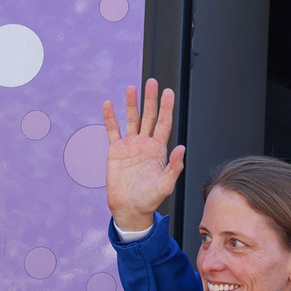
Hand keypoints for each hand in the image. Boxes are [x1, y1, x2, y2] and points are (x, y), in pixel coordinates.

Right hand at [102, 78, 185, 230]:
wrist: (130, 208)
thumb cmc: (149, 199)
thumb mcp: (165, 185)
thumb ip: (173, 167)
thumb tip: (182, 148)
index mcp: (159, 150)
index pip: (165, 124)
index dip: (167, 108)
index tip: (168, 92)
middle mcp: (145, 144)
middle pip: (149, 117)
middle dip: (150, 100)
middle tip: (151, 82)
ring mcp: (130, 146)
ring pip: (131, 120)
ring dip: (131, 104)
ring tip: (131, 88)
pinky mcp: (115, 151)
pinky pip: (112, 131)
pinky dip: (110, 118)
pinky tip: (108, 105)